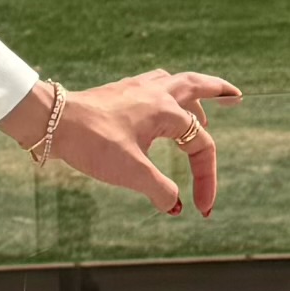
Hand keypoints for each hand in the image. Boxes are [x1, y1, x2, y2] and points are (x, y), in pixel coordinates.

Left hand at [3, 68, 239, 220]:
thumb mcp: (131, 172)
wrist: (52, 121)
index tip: (203, 208)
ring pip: (174, 82)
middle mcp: (156, 93)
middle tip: (237, 96)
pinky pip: (153, 85)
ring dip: (194, 92)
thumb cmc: (92, 142)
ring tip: (203, 106)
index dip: (207, 180)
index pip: (201, 146)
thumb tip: (174, 205)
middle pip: (197, 87)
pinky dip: (166, 93)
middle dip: (220, 93)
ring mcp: (136, 89)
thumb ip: (159, 189)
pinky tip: (158, 106)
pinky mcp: (119, 92)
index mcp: (166, 111)